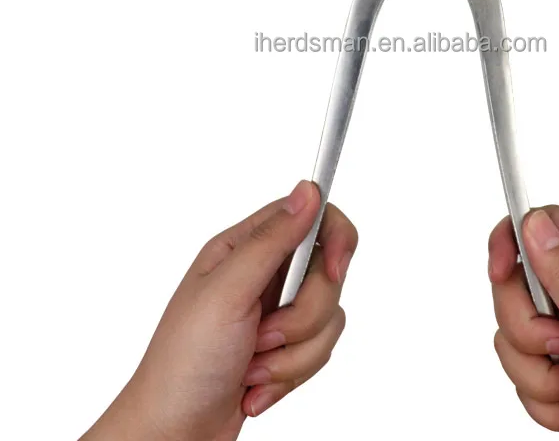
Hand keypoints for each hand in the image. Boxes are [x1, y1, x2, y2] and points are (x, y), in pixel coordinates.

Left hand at [81, 180, 356, 440]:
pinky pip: (321, 349)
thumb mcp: (226, 293)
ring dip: (292, 353)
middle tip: (264, 333)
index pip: (311, 216)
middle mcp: (264, 274)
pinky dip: (290, 374)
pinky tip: (255, 383)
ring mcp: (277, 311)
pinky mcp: (286, 345)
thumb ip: (271, 240)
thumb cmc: (183, 363)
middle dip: (303, 317)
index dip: (334, 238)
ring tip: (253, 365)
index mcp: (244, 247)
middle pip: (327, 273)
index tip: (335, 270)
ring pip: (329, 316)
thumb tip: (308, 191)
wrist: (173, 432)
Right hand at [488, 206, 558, 439]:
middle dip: (526, 327)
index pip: (546, 225)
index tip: (497, 270)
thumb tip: (533, 221)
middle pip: (517, 284)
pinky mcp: (557, 372)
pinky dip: (544, 401)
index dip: (513, 238)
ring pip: (511, 334)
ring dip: (538, 374)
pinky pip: (519, 374)